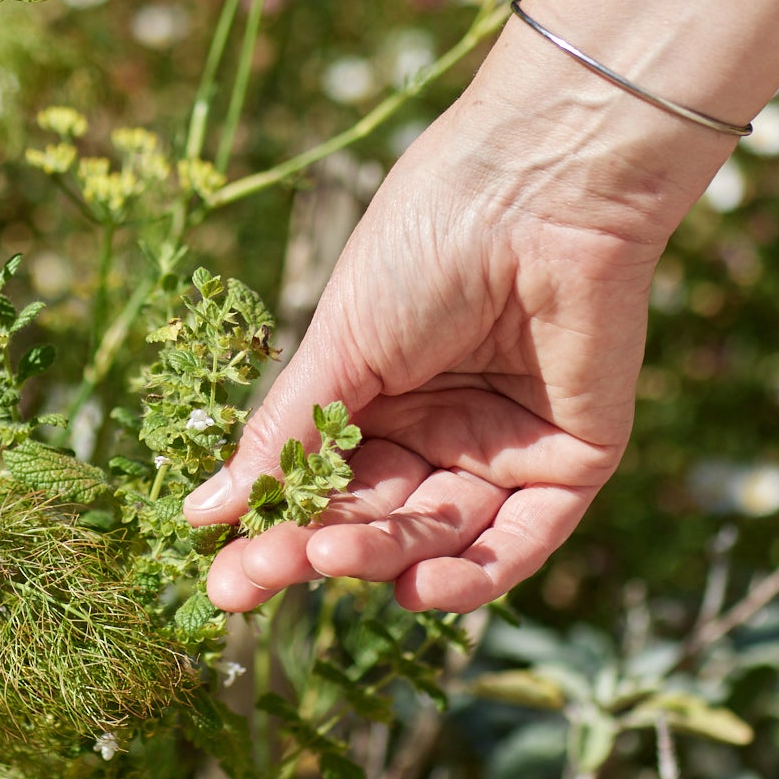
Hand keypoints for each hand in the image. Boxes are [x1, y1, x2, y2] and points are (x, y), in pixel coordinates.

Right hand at [181, 31, 718, 613]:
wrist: (536, 190)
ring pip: (442, 535)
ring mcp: (509, 445)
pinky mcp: (574, 458)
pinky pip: (523, 539)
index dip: (277, 531)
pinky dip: (474, 576)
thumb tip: (204, 512)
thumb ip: (283, 436)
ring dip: (385, 558)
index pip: (326, 485)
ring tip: (330, 555)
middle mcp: (444, 426)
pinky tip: (418, 588)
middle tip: (259, 574)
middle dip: (319, 550)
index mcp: (382, 392)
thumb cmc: (428, 242)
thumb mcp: (339, 344)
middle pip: (377, 519)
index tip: (223, 578)